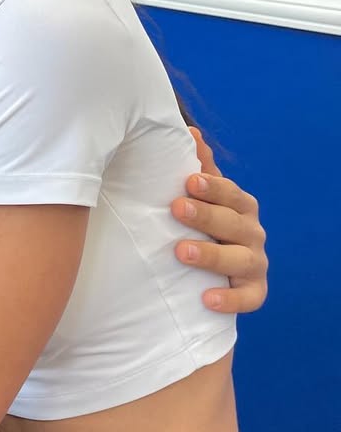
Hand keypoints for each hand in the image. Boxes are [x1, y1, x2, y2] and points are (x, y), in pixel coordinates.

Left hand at [171, 127, 267, 313]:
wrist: (208, 269)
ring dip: (212, 255)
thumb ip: (199, 167)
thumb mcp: (200, 197)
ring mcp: (254, 262)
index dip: (213, 187)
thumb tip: (190, 131)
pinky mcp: (253, 291)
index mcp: (239, 205)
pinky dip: (231, 300)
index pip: (231, 193)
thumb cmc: (202, 223)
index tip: (189, 180)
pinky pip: (249, 298)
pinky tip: (207, 299)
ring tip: (181, 251)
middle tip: (177, 208)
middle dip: (206, 215)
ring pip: (240, 259)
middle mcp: (251, 232)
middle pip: (234, 222)